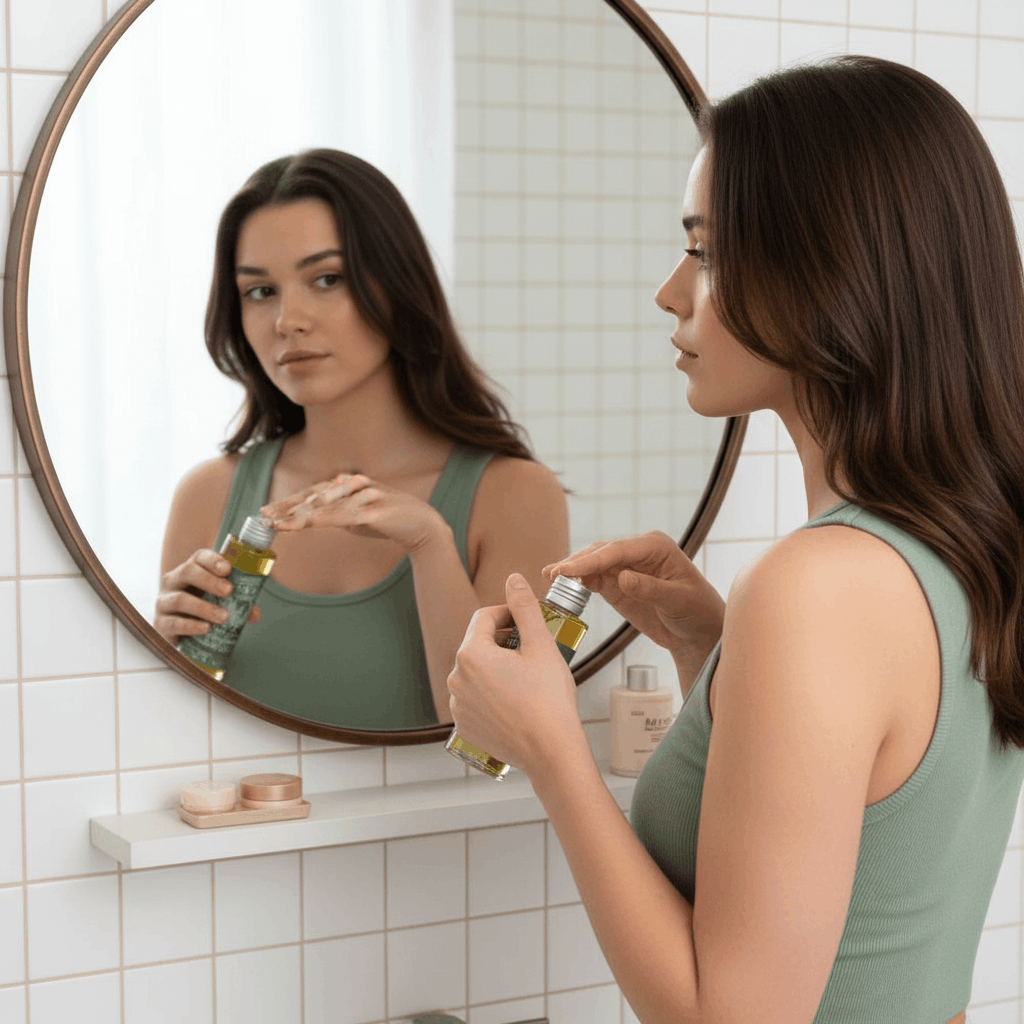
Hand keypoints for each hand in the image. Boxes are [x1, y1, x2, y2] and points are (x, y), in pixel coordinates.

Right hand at [154, 549, 259, 644]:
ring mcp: (164, 602)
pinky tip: (206, 628)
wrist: (182, 637)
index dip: (213, 560)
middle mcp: (174, 582)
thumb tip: (255, 613)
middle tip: (228, 591)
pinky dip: (191, 626)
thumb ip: (239, 604)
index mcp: (191, 571)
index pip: (199, 557)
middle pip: (188, 572)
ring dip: (204, 607)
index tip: (228, 569)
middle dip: (209, 580)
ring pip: (180, 599)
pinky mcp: (160, 624)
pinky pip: (173, 623)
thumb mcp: (222, 604)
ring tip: (224, 617)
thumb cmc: (204, 612)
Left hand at [261, 474, 447, 551]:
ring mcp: (365, 496)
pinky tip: (308, 523)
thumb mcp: (358, 515)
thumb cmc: (389, 520)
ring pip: (326, 506)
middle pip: (313, 497)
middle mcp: (354, 485)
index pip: (312, 493)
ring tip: (278, 525)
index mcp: (348, 484)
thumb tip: (315, 517)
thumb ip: (337, 513)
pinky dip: (325, 519)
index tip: (267, 513)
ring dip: (299, 516)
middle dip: (286, 509)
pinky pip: (346, 516)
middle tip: (263, 518)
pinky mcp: (375, 510)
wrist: (422, 525)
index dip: (288, 503)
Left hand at [447, 574, 586, 772]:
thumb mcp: (541, 644)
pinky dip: (492, 694)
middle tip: (532, 649)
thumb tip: (513, 579)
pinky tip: (516, 700)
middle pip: (478, 645)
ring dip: (497, 668)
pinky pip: (475, 699)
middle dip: (503, 641)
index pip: (484, 617)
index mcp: (471, 654)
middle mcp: (456, 678)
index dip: (508, 613)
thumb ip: (524, 607)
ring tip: (526, 678)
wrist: (550, 751)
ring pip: (476, 673)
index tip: (527, 620)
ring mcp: (458, 705)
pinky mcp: (465, 727)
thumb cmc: (549, 699)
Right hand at [544, 531, 723, 664]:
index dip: (590, 559)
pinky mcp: (617, 583)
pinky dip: (577, 582)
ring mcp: (625, 566)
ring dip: (572, 571)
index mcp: (655, 546)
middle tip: (552, 574)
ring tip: (549, 578)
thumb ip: (651, 589)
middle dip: (576, 562)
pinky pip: (593, 578)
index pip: (617, 550)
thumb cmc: (697, 611)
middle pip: (600, 553)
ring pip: (592, 564)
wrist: (697, 631)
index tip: (568, 569)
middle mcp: (638, 551)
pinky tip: (560, 585)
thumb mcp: (678, 600)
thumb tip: (623, 577)